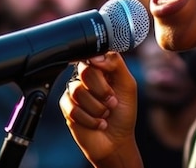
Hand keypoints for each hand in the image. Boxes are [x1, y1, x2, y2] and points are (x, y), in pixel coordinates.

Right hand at [59, 52, 142, 167]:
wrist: (116, 140)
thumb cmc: (124, 112)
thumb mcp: (128, 85)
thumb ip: (116, 64)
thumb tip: (97, 56)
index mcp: (101, 68)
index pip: (94, 56)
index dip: (102, 69)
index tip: (110, 80)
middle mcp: (86, 77)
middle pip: (85, 71)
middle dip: (103, 91)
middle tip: (112, 102)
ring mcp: (75, 91)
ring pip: (78, 90)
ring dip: (97, 108)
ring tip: (105, 115)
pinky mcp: (67, 107)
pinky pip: (72, 108)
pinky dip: (89, 119)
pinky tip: (97, 123)